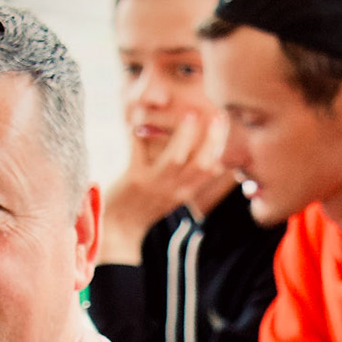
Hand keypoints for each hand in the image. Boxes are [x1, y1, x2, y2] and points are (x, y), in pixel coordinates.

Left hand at [98, 109, 228, 265]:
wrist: (120, 227)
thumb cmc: (147, 206)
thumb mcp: (175, 195)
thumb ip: (192, 180)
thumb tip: (216, 165)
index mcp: (185, 191)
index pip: (211, 168)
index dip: (219, 144)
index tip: (221, 122)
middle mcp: (174, 190)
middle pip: (201, 163)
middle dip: (212, 138)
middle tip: (216, 115)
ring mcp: (154, 185)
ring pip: (175, 159)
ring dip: (184, 135)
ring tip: (189, 115)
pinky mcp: (134, 180)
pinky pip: (139, 153)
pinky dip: (140, 136)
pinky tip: (137, 123)